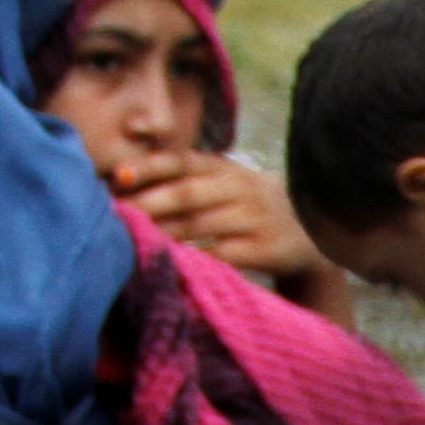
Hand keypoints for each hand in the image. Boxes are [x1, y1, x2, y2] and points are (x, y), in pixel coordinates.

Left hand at [116, 149, 345, 317]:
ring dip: (163, 234)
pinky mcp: (265, 248)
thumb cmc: (248, 203)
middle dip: (147, 204)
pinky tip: (170, 263)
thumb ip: (184, 176)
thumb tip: (122, 178)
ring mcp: (253, 218)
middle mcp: (238, 187)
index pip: (180, 161)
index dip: (148, 167)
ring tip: (132, 241)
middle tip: (114, 216)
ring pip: (200, 225)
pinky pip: (223, 254)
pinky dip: (194, 259)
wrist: (310, 228)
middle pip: (186, 194)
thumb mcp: (225, 180)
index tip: (118, 177)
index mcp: (222, 167)